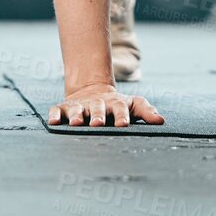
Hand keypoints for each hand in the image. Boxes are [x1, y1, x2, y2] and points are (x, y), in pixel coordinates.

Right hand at [49, 81, 163, 127]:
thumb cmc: (116, 105)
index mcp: (114, 104)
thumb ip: (146, 111)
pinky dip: (54, 115)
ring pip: (77, 110)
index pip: (120, 109)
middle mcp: (96, 104)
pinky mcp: (64, 108)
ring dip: (76, 116)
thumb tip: (161, 121)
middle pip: (97, 108)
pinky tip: (54, 122)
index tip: (123, 124)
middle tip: (97, 124)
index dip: (121, 116)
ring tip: (75, 123)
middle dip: (97, 115)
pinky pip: (57, 110)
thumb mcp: (132, 104)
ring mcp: (79, 106)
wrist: (92, 91)